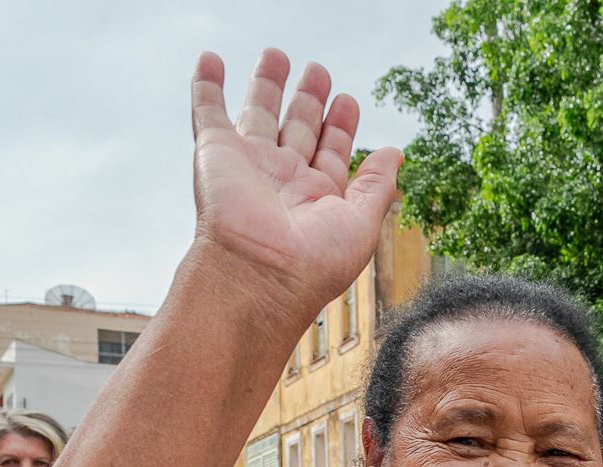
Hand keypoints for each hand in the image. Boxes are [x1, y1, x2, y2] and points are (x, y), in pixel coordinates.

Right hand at [189, 49, 401, 322]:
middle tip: (319, 71)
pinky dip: (207, 85)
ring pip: (259, 113)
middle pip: (297, 128)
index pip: (331, 153)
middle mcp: (283, 180)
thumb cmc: (313, 262)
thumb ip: (377, 185)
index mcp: (317, 198)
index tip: (348, 101)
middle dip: (308, 99)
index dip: (340, 126)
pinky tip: (211, 61)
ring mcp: (249, 164)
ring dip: (267, 84)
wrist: (258, 275)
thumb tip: (395, 152)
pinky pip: (208, 111)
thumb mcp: (362, 222)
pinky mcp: (216, 153)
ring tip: (278, 54)